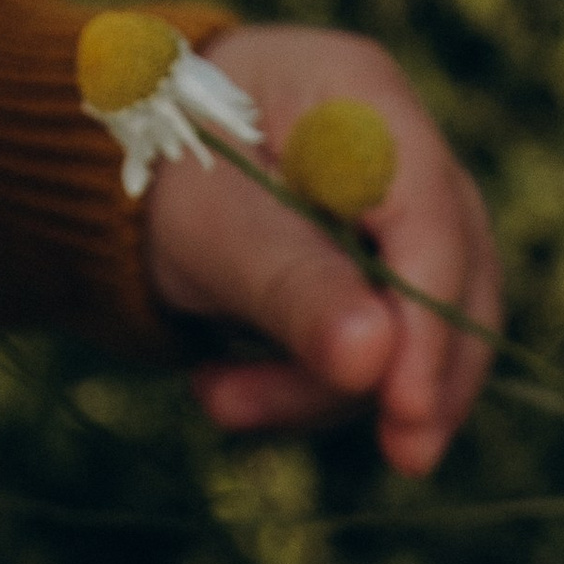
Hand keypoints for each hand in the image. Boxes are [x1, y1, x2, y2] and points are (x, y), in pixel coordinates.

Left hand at [139, 24, 500, 475]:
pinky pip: (378, 349)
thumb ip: (291, 289)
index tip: (406, 411)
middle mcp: (403, 152)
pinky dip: (312, 387)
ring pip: (418, 329)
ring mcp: (398, 214)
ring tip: (218, 402)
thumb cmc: (156, 172)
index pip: (433, 223)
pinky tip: (233, 391)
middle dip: (413, 378)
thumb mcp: (209, 229)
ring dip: (327, 390)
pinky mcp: (377, 273)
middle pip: (456, 280)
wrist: (106, 174)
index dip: (432, 323)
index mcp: (363, 103)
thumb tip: (372, 361)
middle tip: (398, 460)